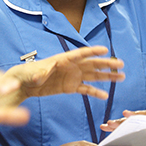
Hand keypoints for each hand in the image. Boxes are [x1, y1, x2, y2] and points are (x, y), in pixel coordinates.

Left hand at [6, 46, 124, 100]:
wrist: (25, 84)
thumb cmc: (28, 73)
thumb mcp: (34, 72)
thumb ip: (40, 72)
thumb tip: (41, 75)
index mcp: (64, 59)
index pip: (81, 54)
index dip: (93, 51)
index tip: (106, 49)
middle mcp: (71, 66)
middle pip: (92, 64)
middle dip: (107, 64)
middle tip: (120, 64)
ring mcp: (72, 76)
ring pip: (93, 76)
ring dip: (107, 77)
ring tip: (121, 77)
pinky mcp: (70, 87)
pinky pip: (86, 89)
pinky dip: (95, 92)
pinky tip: (105, 96)